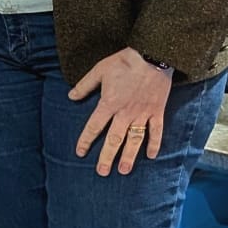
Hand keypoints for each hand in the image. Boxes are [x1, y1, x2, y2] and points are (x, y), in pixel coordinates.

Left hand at [69, 48, 170, 175]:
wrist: (153, 55)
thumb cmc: (125, 61)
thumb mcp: (99, 70)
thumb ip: (85, 85)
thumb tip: (71, 96)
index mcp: (109, 104)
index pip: (94, 127)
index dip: (85, 140)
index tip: (80, 152)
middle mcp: (125, 113)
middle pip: (114, 139)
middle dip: (107, 157)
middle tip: (102, 172)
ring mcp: (142, 114)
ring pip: (134, 140)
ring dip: (129, 156)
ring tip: (124, 170)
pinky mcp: (157, 111)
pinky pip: (156, 131)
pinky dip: (154, 144)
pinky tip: (152, 156)